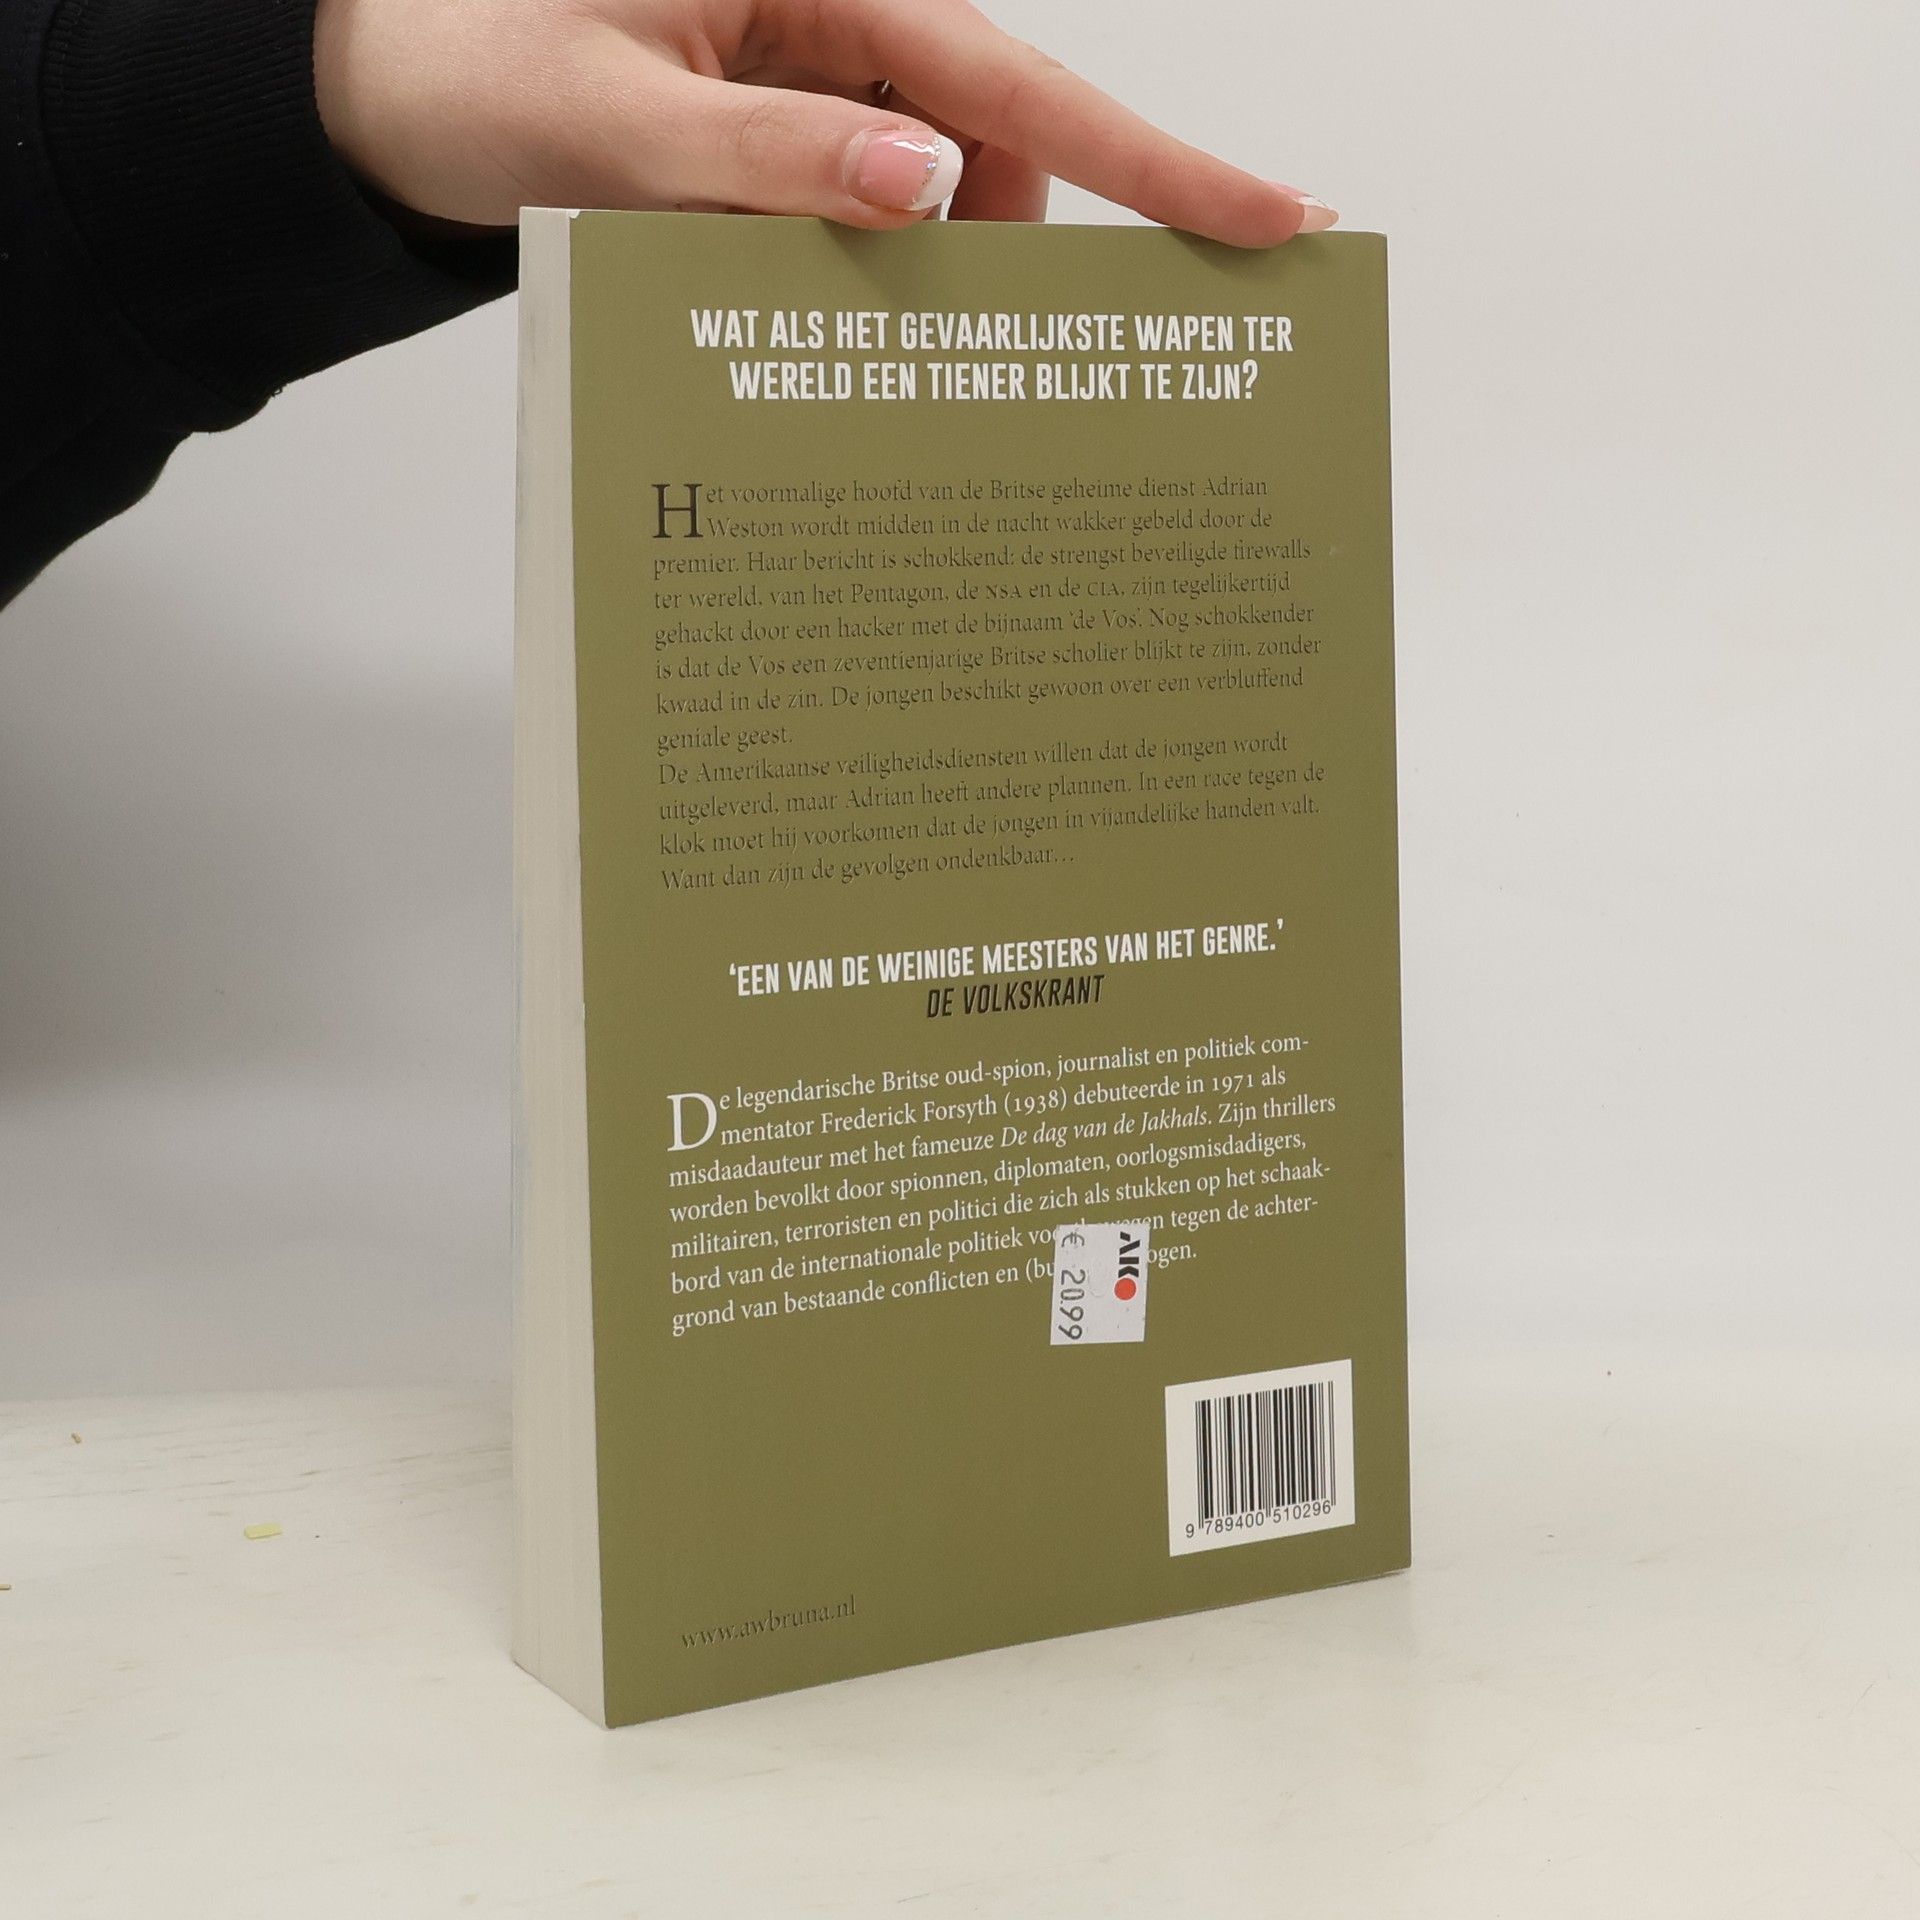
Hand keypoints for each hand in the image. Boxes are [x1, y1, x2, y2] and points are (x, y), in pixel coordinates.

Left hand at [312, 0, 1335, 246]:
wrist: (385, 88)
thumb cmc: (476, 70)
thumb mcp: (616, 123)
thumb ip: (770, 156)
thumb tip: (927, 188)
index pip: (1018, 82)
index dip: (1154, 158)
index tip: (1271, 215)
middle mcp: (836, 13)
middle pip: (994, 139)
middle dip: (992, 243)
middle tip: (953, 338)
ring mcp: (812, 71)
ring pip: (935, 179)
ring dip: (908, 262)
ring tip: (802, 302)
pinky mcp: (783, 121)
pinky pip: (866, 195)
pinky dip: (859, 257)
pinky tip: (798, 291)